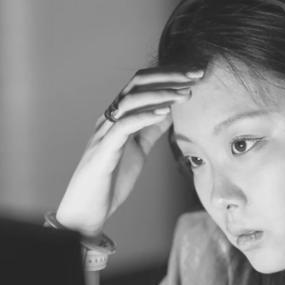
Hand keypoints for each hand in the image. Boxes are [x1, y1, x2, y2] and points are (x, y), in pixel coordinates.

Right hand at [54, 66, 203, 234]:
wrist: (87, 210)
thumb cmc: (110, 181)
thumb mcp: (138, 150)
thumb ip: (150, 130)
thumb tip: (170, 112)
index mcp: (118, 116)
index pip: (143, 83)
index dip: (170, 75)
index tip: (197, 73)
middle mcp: (110, 118)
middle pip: (138, 82)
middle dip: (170, 75)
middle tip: (197, 74)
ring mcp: (105, 132)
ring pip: (131, 99)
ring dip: (161, 93)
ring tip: (185, 93)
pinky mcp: (104, 150)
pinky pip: (124, 126)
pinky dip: (145, 116)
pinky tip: (165, 112)